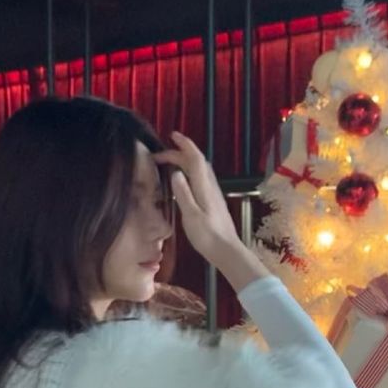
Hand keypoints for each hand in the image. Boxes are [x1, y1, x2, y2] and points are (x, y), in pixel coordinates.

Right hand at [152, 132, 242, 267]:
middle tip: (160, 155)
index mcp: (204, 188)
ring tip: (170, 160)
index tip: (172, 135)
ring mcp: (213, 193)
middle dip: (180, 153)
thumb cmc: (208, 236)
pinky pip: (201, 178)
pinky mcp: (214, 201)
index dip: (185, 145)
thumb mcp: (191, 216)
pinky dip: (190, 171)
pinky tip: (184, 179)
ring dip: (186, 161)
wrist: (227, 251)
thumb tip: (175, 172)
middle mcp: (210, 187)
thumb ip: (183, 194)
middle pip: (197, 162)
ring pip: (200, 170)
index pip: (195, 159)